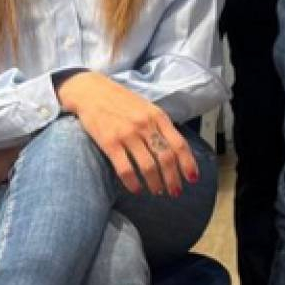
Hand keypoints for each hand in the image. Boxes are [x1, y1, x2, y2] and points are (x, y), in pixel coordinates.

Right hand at [58, 71, 199, 196]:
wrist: (91, 91)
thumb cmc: (122, 102)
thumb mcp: (147, 108)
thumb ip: (160, 126)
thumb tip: (176, 150)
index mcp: (158, 116)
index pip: (179, 144)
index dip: (188, 164)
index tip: (193, 178)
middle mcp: (145, 125)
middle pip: (166, 158)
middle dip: (173, 179)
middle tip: (175, 192)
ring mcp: (127, 134)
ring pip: (148, 166)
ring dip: (155, 183)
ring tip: (157, 191)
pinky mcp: (109, 142)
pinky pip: (125, 169)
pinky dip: (133, 183)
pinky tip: (136, 189)